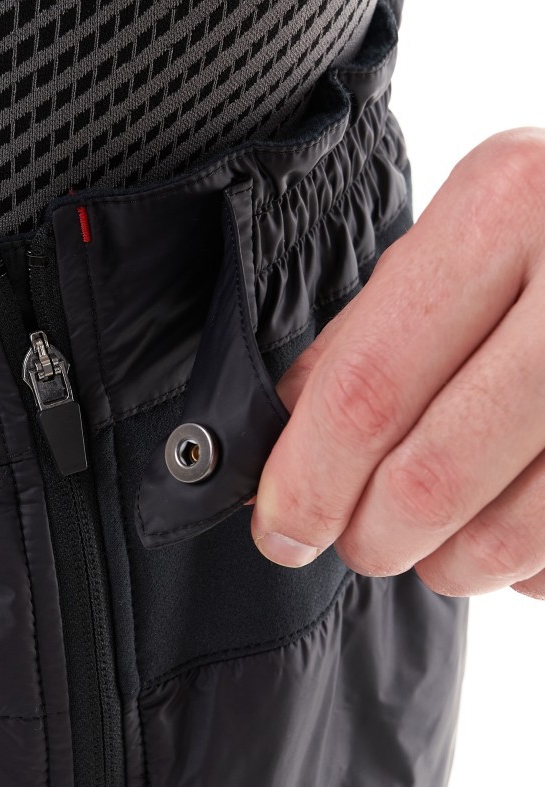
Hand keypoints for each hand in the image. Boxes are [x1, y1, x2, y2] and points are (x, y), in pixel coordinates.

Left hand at [248, 127, 544, 599]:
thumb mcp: (468, 234)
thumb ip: (368, 332)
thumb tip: (288, 437)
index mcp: (509, 208)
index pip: (365, 389)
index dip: (306, 482)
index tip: (280, 530)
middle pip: (428, 478)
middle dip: (369, 536)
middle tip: (357, 540)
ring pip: (507, 539)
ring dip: (446, 563)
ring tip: (435, 538)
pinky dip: (526, 566)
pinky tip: (520, 524)